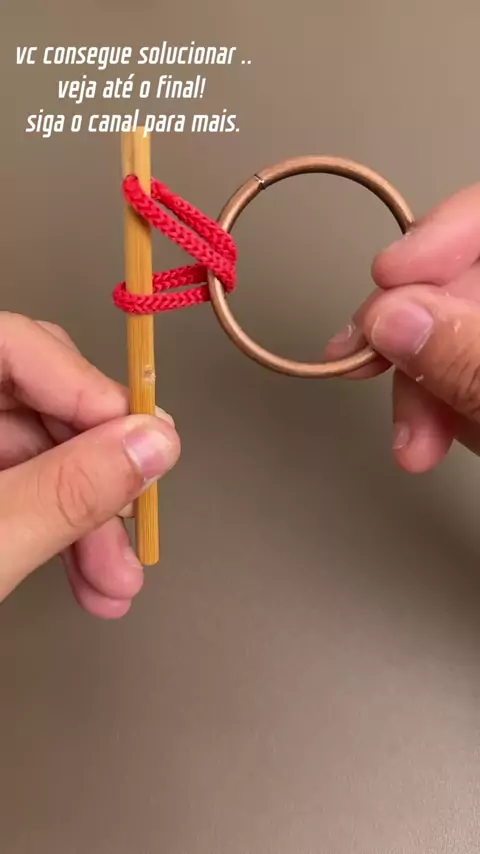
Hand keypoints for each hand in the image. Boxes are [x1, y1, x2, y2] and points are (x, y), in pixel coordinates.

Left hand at [0, 313, 179, 616]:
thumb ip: (67, 490)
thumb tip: (151, 444)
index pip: (17, 345)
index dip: (88, 391)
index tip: (138, 446)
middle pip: (42, 404)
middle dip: (98, 477)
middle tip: (137, 521)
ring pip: (40, 454)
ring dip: (88, 519)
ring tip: (114, 578)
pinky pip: (22, 485)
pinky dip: (57, 530)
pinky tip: (89, 575)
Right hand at [323, 183, 479, 470]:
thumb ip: (467, 359)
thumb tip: (391, 317)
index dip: (437, 232)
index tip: (386, 274)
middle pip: (455, 278)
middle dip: (408, 332)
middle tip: (367, 366)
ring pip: (445, 329)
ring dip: (417, 385)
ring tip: (417, 439)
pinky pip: (453, 366)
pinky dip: (434, 404)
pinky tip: (432, 435)